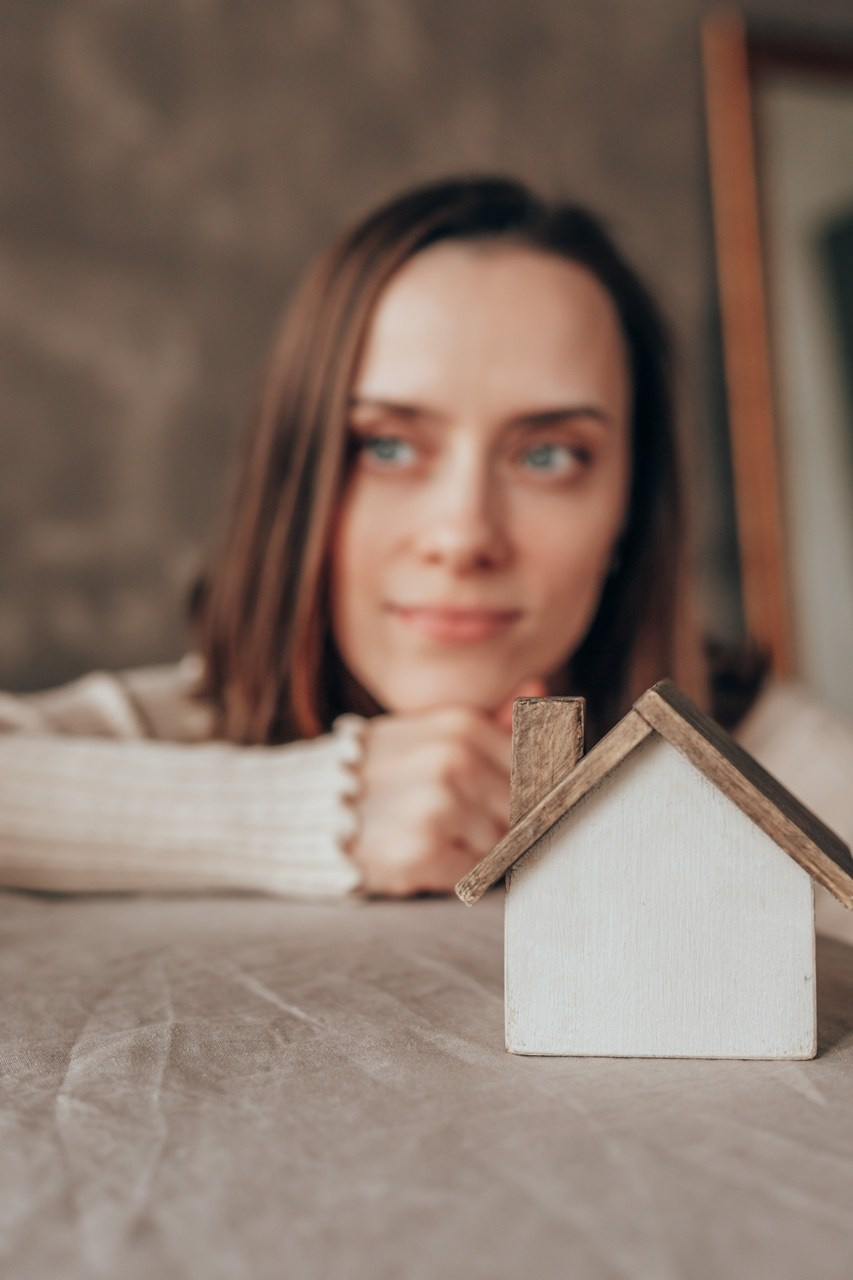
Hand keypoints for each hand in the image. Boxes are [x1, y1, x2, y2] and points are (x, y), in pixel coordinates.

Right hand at [349, 679, 546, 897]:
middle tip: (453, 821)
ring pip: (499, 844)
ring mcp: (438, 805)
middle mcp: (453, 760)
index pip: (533, 770)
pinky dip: (453, 873)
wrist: (307, 811)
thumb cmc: (377, 773)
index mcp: (461, 726)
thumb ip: (491, 720)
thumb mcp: (429, 733)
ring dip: (472, 850)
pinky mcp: (422, 850)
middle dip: (496, 823)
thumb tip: (538, 691)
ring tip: (431, 834)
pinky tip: (422, 855)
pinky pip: (472, 874)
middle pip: (520, 810)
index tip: (490, 800)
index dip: (520, 793)